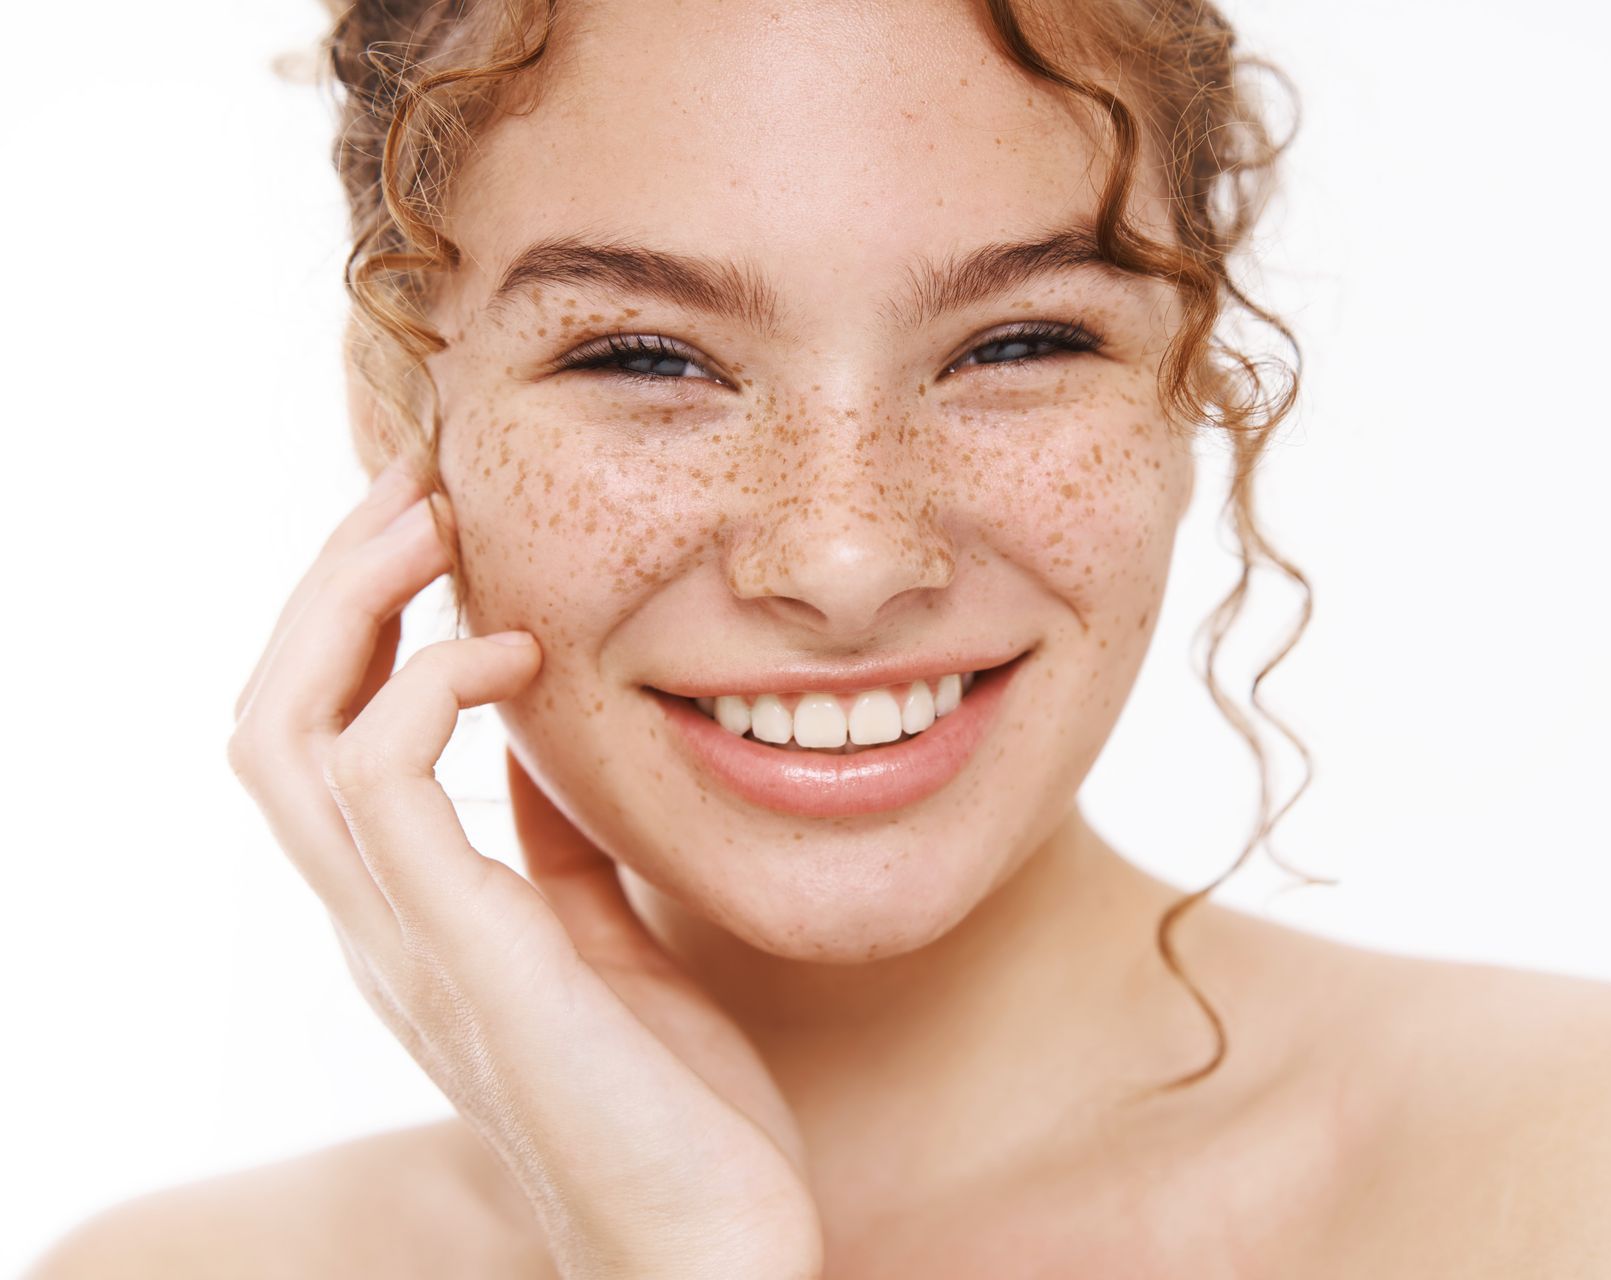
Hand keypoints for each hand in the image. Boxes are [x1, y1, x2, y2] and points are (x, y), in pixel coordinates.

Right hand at [226, 464, 822, 1278]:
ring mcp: (402, 943)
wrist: (710, 1252)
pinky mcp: (461, 953)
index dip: (361, 624)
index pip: (323, 741)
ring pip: (287, 731)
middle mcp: (378, 926)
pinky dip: (426, 686)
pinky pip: (377, 780)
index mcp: (413, 921)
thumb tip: (542, 749)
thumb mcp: (606, 947)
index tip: (444, 529)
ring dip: (352, 604)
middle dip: (332, 584)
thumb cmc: (674, 1113)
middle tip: (418, 484)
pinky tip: (513, 651)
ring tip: (435, 522)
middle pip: (272, 714)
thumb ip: (553, 854)